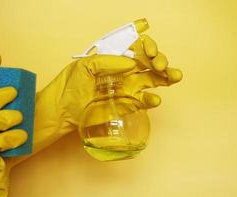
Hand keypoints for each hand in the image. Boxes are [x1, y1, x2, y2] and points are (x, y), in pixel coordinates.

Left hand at [23, 35, 181, 157]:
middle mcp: (125, 71)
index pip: (137, 47)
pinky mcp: (128, 104)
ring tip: (173, 77)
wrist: (63, 110)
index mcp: (115, 58)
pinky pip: (145, 101)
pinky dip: (152, 100)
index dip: (147, 45)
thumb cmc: (71, 84)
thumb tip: (131, 63)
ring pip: (153, 80)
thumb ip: (108, 61)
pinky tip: (155, 100)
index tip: (149, 51)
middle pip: (150, 62)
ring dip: (166, 77)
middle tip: (160, 65)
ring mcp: (129, 88)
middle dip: (160, 60)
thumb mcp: (86, 66)